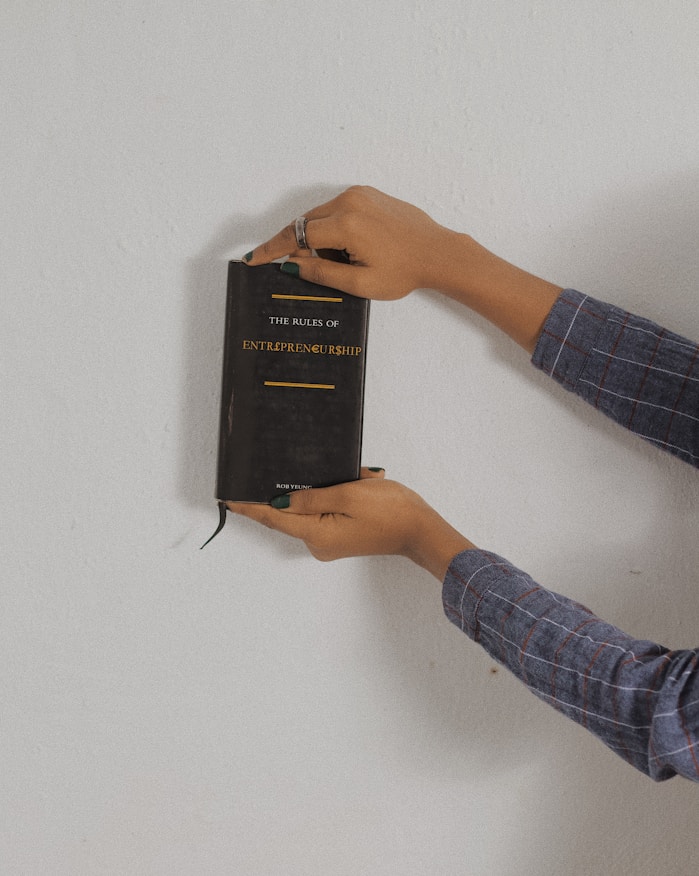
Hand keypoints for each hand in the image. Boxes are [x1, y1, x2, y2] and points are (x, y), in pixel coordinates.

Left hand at [226, 468, 473, 579]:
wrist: (422, 529)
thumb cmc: (391, 511)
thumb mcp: (348, 495)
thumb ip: (311, 497)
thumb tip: (281, 501)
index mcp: (316, 533)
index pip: (273, 517)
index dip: (249, 506)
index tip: (227, 499)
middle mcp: (318, 543)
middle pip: (290, 513)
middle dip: (293, 489)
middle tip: (288, 466)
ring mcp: (330, 541)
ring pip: (309, 509)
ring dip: (319, 490)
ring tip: (342, 478)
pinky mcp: (341, 536)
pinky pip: (325, 512)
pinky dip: (331, 496)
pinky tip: (351, 483)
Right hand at [244, 186, 456, 300]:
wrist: (437, 252)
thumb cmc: (405, 271)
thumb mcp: (361, 283)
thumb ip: (322, 273)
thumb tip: (292, 264)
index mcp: (347, 225)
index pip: (296, 235)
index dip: (272, 248)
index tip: (254, 258)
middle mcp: (350, 202)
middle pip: (305, 223)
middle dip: (300, 246)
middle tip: (310, 269)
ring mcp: (359, 194)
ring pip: (320, 216)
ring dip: (319, 238)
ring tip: (344, 261)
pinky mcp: (367, 193)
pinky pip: (337, 209)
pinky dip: (333, 228)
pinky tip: (352, 248)